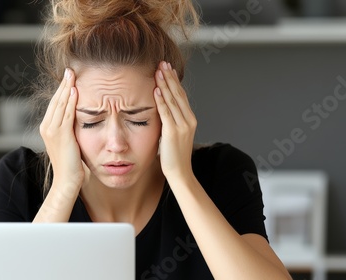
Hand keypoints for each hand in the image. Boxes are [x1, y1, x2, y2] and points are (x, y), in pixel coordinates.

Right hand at [39, 68, 84, 193]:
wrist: (67, 180)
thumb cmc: (71, 165)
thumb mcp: (69, 143)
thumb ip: (71, 130)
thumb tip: (78, 120)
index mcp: (47, 128)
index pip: (55, 104)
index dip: (62, 90)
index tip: (69, 78)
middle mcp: (46, 127)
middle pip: (56, 101)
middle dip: (63, 84)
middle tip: (70, 70)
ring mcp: (52, 130)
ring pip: (60, 104)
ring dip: (66, 88)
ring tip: (72, 75)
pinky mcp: (61, 134)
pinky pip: (66, 113)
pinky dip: (70, 101)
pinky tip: (75, 90)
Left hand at [153, 61, 196, 179]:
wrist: (180, 172)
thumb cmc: (174, 155)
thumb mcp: (175, 134)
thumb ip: (171, 121)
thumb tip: (162, 109)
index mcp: (190, 119)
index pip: (182, 95)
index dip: (174, 81)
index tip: (167, 68)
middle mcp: (188, 120)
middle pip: (178, 93)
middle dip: (169, 77)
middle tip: (162, 63)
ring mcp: (182, 126)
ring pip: (172, 100)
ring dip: (164, 84)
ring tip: (158, 71)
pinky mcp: (173, 132)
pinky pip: (166, 112)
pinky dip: (161, 100)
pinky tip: (156, 89)